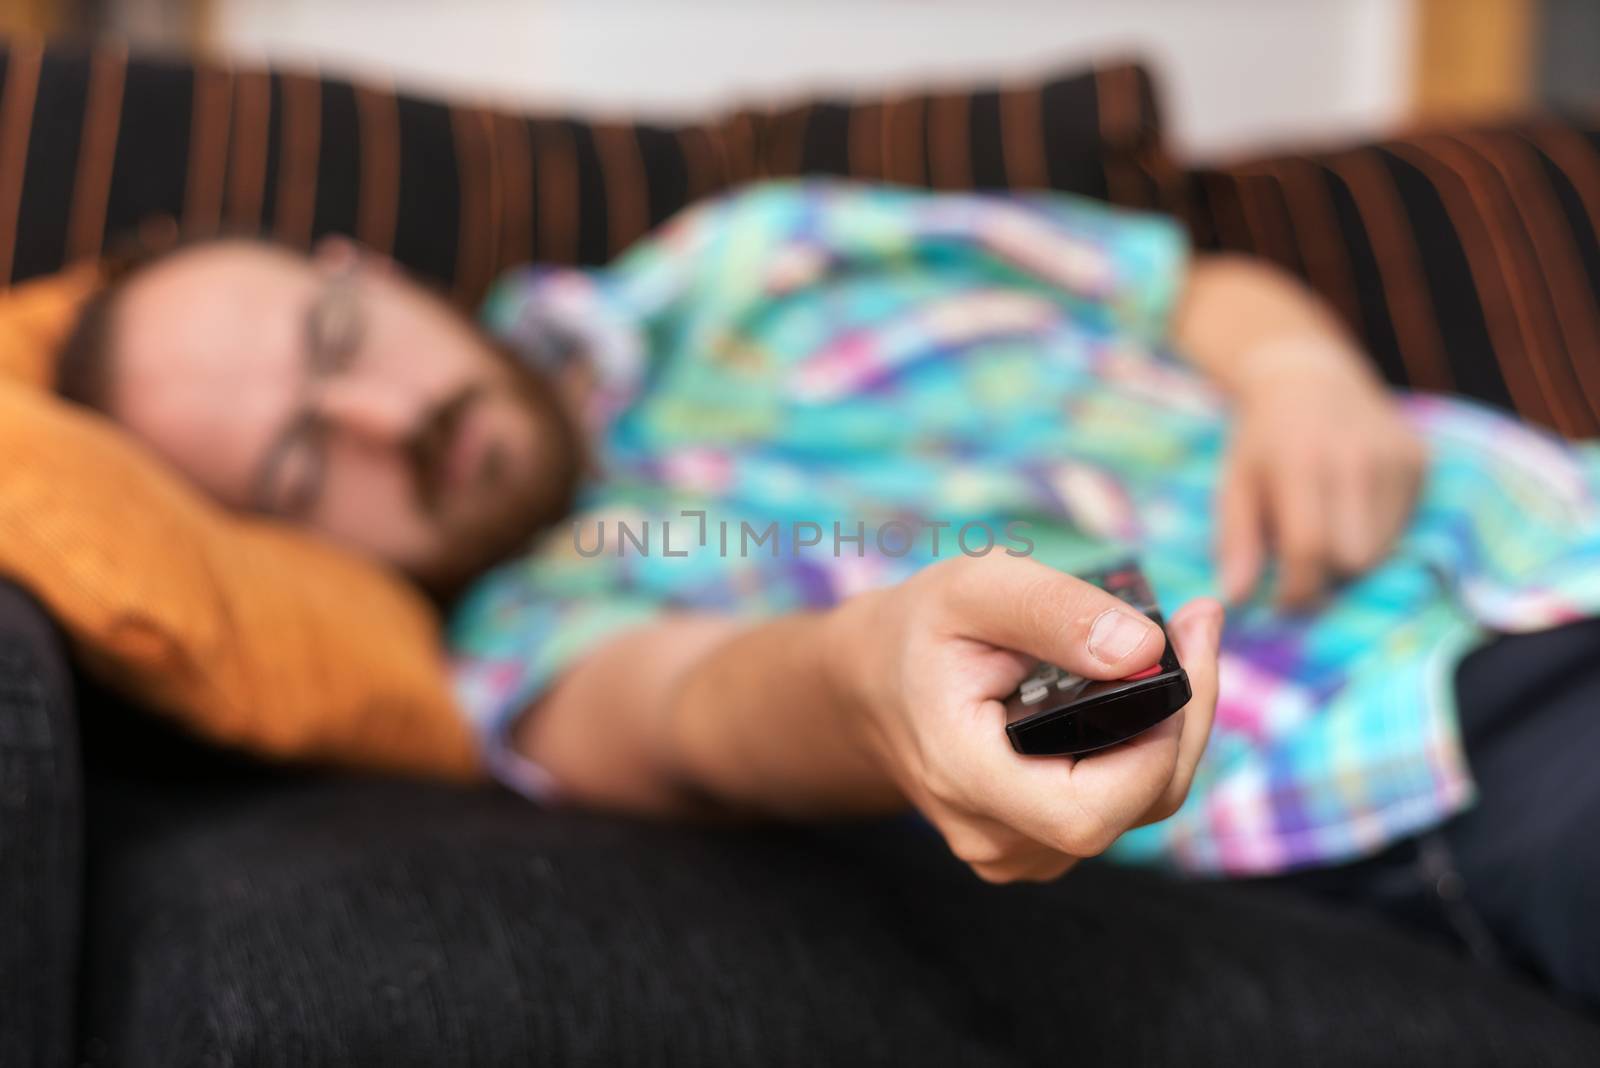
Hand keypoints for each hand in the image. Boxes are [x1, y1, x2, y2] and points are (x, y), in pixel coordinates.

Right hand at [827, 555, 1222, 882]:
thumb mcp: (974, 590)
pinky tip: (1145, 685)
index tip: (1175, 650)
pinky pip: (1123, 806)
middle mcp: (996, 836)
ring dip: (1175, 727)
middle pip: (1137, 806)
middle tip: (1196, 624)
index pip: (1090, 811)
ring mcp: (1019, 850)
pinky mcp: (1041, 844)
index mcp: (967, 777)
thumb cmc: (921, 632)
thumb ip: (1054, 611)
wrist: (873, 683)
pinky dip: (1149, 745)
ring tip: (1178, 643)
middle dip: (1185, 717)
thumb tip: (1145, 652)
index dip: (1157, 742)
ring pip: (1141, 808)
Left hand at [1217, 343, 1424, 608]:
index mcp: (1301, 463)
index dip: (1298, 590)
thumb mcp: (1235, 483)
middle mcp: (1355, 458)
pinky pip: (1404, 526)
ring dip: (1352, 555)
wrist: (1309, 376)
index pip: (1311, 549)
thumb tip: (1238, 598)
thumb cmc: (1263, 440)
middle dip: (1326, 574)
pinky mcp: (1419, 459)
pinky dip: (1376, 531)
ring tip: (1326, 523)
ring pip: (1383, 549)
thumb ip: (1236, 540)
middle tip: (1302, 559)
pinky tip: (1351, 502)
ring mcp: (1394, 457)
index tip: (1283, 602)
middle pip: (1353, 559)